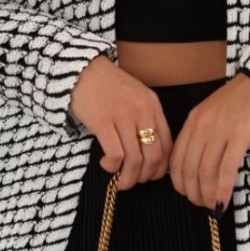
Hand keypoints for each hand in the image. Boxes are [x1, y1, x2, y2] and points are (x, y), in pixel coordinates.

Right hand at [69, 55, 173, 190]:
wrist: (81, 69)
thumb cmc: (107, 86)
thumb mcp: (135, 96)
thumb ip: (145, 118)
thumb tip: (149, 151)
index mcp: (153, 105)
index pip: (167, 144)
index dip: (161, 167)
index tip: (151, 175)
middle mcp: (142, 111)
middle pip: (154, 156)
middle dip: (145, 176)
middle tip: (135, 181)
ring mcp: (123, 116)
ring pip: (135, 159)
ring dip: (128, 177)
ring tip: (120, 181)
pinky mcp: (103, 121)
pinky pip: (116, 154)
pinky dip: (113, 166)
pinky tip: (107, 164)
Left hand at [168, 74, 249, 212]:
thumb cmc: (237, 103)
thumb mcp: (210, 116)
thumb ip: (200, 137)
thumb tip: (193, 169)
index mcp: (192, 123)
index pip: (176, 159)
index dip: (178, 182)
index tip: (185, 194)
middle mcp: (202, 127)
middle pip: (189, 168)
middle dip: (192, 192)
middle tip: (200, 204)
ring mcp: (220, 131)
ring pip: (206, 171)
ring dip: (207, 194)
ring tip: (212, 206)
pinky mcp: (240, 136)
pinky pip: (227, 168)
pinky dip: (223, 189)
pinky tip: (223, 201)